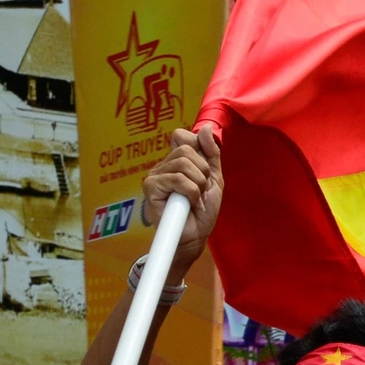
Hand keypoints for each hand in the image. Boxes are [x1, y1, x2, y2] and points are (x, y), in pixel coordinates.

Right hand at [142, 126, 222, 279]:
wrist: (195, 236)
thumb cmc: (202, 210)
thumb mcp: (213, 178)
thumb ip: (211, 153)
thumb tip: (206, 128)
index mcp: (176, 160)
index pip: (182, 136)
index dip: (199, 150)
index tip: (205, 172)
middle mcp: (163, 165)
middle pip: (186, 148)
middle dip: (202, 172)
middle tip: (201, 190)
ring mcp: (155, 175)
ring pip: (183, 163)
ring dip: (198, 184)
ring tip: (195, 199)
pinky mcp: (150, 187)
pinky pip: (177, 179)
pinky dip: (190, 193)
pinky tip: (188, 205)